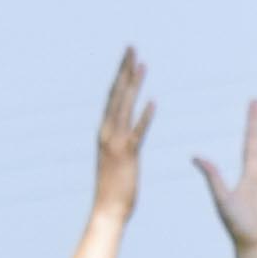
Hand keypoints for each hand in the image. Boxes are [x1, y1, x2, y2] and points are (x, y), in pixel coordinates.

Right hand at [87, 52, 151, 223]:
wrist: (107, 210)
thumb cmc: (113, 187)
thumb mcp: (114, 157)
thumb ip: (119, 140)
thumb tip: (125, 127)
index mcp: (104, 131)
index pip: (113, 96)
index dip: (120, 74)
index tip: (128, 56)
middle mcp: (108, 133)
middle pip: (117, 94)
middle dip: (125, 69)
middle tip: (132, 47)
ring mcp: (117, 143)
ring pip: (126, 107)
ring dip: (134, 85)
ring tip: (142, 64)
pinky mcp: (128, 156)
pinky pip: (138, 133)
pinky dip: (144, 117)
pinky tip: (153, 102)